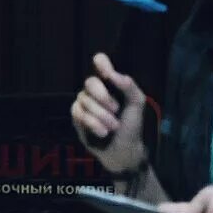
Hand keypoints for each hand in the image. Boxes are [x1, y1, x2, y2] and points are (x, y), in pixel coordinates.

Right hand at [71, 53, 147, 172]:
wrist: (123, 148)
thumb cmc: (131, 125)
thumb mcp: (136, 103)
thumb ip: (129, 86)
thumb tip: (115, 75)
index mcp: (111, 83)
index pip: (100, 63)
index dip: (101, 63)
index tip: (106, 72)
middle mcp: (95, 90)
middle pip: (90, 82)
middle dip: (103, 97)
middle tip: (116, 110)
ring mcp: (84, 103)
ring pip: (85, 101)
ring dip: (102, 116)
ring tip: (113, 127)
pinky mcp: (76, 117)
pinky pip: (79, 114)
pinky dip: (93, 124)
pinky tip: (102, 132)